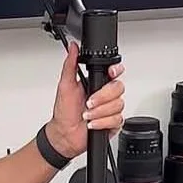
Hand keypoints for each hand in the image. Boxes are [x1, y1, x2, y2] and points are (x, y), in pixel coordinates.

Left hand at [46, 42, 125, 158]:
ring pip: (118, 105)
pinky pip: (117, 119)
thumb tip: (72, 48)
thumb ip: (70, 65)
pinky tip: (92, 123)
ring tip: (87, 115)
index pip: (114, 72)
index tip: (110, 73)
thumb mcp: (65, 86)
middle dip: (102, 97)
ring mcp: (110, 109)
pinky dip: (102, 122)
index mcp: (96, 83)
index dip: (115, 71)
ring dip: (99, 112)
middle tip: (88, 102)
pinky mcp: (113, 122)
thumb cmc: (64, 112)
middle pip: (118, 88)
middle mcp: (105, 95)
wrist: (64, 135)